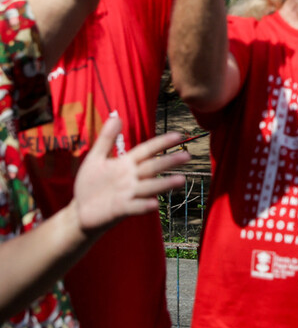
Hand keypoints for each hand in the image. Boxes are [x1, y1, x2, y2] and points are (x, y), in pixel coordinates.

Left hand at [73, 114, 188, 234]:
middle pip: (152, 167)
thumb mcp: (95, 158)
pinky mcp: (121, 209)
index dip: (160, 143)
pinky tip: (155, 203)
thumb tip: (116, 116)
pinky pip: (135, 207)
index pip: (146, 151)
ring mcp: (128, 194)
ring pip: (149, 187)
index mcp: (126, 163)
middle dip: (169, 161)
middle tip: (187, 156)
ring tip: (181, 180)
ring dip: (164, 184)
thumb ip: (106, 139)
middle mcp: (132, 178)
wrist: (79, 212)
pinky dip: (144, 205)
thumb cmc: (90, 183)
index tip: (178, 135)